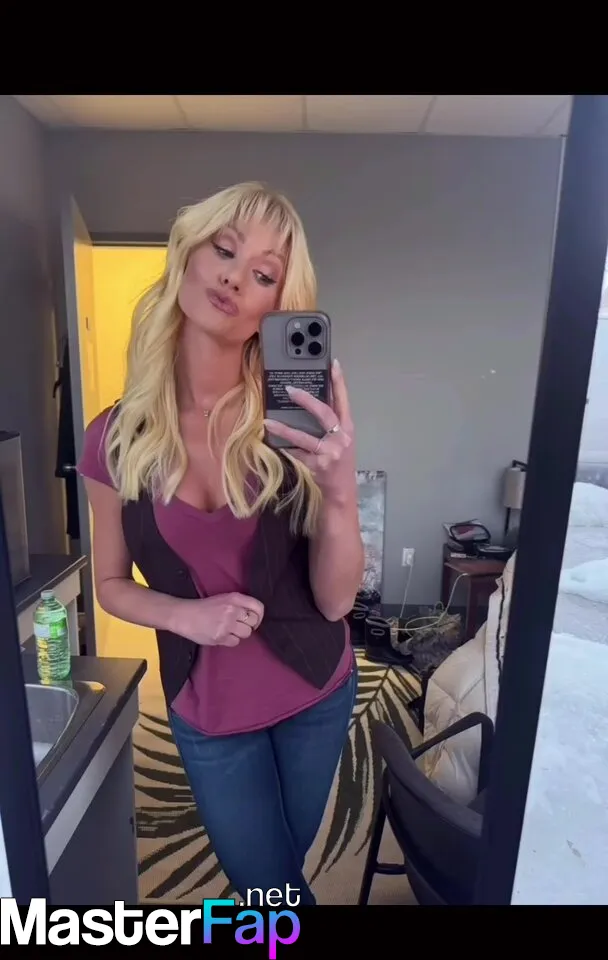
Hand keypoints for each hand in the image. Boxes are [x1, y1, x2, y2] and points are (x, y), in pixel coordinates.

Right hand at [171, 593, 263, 647]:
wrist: (184, 615)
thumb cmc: (203, 607)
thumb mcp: (223, 598)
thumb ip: (239, 605)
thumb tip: (254, 616)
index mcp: (234, 598)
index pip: (258, 607)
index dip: (259, 615)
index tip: (254, 620)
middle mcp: (232, 610)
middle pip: (254, 622)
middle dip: (249, 625)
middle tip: (239, 626)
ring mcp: (227, 624)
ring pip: (246, 633)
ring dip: (239, 634)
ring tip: (228, 630)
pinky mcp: (220, 636)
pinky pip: (235, 642)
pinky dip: (230, 640)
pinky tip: (221, 635)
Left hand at [264, 359, 355, 503]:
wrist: (341, 490)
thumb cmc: (339, 461)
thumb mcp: (340, 440)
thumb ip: (331, 423)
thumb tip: (310, 400)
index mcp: (347, 428)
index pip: (344, 400)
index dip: (339, 382)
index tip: (333, 363)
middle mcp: (341, 438)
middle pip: (324, 413)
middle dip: (306, 400)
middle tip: (289, 389)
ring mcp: (330, 452)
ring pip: (304, 437)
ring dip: (284, 429)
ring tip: (268, 421)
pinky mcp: (319, 465)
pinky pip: (297, 453)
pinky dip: (285, 448)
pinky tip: (273, 443)